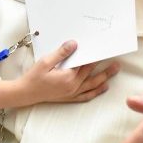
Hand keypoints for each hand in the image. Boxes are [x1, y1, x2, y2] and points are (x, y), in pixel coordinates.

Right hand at [0, 41, 118, 108]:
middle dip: (105, 69)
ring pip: (92, 86)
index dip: (95, 57)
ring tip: (113, 74)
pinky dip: (95, 92)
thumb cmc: (34, 77)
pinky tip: (102, 88)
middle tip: (117, 64)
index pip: (86, 65)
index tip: (104, 51)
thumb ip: (61, 53)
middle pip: (92, 76)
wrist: (26, 93)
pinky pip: (86, 96)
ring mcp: (72, 93)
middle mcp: (73, 87)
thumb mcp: (46, 61)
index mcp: (68, 77)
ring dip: (104, 79)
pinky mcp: (69, 98)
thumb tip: (74, 44)